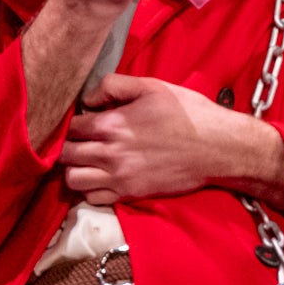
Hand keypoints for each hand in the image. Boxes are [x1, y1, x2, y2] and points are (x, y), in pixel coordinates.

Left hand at [60, 74, 275, 203]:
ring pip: (73, 179)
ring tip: (87, 160)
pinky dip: (90, 189)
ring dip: (75, 169)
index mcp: (113, 124)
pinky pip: (92, 198)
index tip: (83, 121)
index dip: (73, 122)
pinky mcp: (130, 193)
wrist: (218, 147)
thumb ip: (114, 85)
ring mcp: (119, 177)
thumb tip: (88, 98)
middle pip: (66, 154)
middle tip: (82, 140)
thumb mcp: (153, 86)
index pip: (71, 127)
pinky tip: (102, 176)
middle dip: (68, 145)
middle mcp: (110, 153)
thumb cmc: (189, 113)